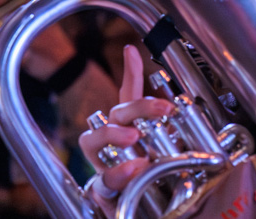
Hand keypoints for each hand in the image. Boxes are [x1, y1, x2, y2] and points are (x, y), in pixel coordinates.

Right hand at [78, 45, 174, 207]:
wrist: (143, 215)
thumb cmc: (148, 181)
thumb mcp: (162, 150)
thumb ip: (162, 123)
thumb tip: (155, 75)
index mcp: (127, 132)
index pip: (127, 98)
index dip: (130, 73)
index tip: (134, 52)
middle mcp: (110, 145)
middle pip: (113, 114)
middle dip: (135, 108)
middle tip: (160, 110)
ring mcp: (102, 166)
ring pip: (92, 140)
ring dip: (113, 133)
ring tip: (135, 136)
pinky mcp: (103, 192)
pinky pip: (101, 180)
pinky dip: (118, 173)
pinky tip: (134, 167)